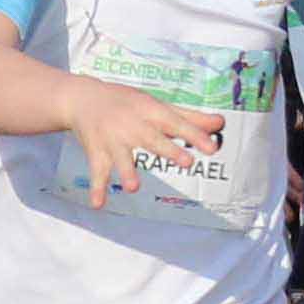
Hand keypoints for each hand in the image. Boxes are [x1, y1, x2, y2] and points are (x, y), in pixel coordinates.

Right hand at [55, 74, 223, 204]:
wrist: (82, 99)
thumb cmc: (127, 103)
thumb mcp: (157, 106)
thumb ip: (189, 117)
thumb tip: (220, 124)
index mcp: (150, 111)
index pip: (175, 123)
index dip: (194, 135)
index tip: (212, 147)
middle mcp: (132, 125)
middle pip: (152, 139)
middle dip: (168, 150)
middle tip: (187, 162)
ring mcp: (113, 140)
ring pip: (122, 158)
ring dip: (127, 172)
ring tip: (134, 188)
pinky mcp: (97, 152)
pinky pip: (97, 172)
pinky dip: (96, 188)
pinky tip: (98, 204)